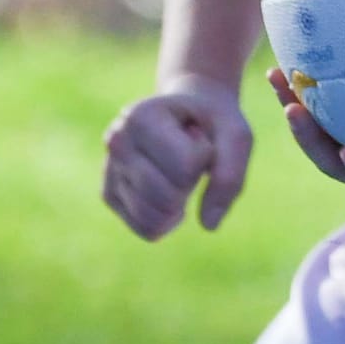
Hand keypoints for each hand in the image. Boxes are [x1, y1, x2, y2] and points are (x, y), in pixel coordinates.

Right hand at [102, 77, 252, 238]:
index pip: (186, 167)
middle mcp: (116, 141)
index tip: (198, 135)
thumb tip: (209, 225)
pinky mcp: (109, 195)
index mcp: (141, 116)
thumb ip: (230, 177)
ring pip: (155, 218)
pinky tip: (169, 191)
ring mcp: (108, 169)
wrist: (187, 114)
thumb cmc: (212, 123)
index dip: (206, 157)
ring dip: (181, 203)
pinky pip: (147, 229)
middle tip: (188, 155)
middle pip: (168, 197)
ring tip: (177, 170)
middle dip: (192, 184)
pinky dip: (169, 220)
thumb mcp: (236, 137)